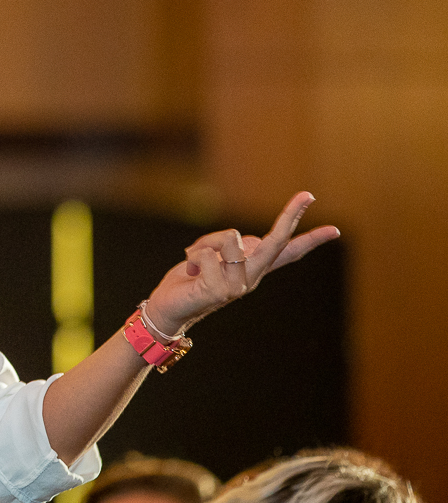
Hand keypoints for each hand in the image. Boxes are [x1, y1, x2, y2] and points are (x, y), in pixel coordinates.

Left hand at [145, 192, 339, 334]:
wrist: (167, 308)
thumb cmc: (189, 279)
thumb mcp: (212, 256)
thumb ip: (230, 247)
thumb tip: (244, 243)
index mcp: (251, 269)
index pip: (286, 252)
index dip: (309, 239)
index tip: (334, 229)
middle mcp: (251, 278)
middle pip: (276, 242)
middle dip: (291, 216)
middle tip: (308, 194)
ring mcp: (238, 287)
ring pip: (230, 240)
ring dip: (205, 243)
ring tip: (196, 263)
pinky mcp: (220, 291)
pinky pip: (207, 254)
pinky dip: (193, 257)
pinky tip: (190, 274)